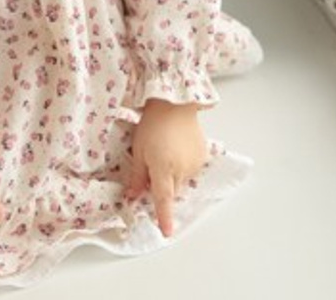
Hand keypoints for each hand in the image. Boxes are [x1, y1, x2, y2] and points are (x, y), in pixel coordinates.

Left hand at [125, 98, 207, 236]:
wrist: (175, 103)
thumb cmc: (153, 123)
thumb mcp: (139, 150)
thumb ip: (138, 177)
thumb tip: (134, 196)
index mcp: (163, 170)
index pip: (163, 201)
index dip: (164, 218)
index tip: (167, 233)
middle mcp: (181, 170)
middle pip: (171, 190)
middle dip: (163, 186)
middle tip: (153, 164)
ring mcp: (194, 164)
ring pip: (181, 180)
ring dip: (173, 174)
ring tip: (165, 150)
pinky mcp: (202, 156)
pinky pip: (190, 169)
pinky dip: (183, 165)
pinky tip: (177, 147)